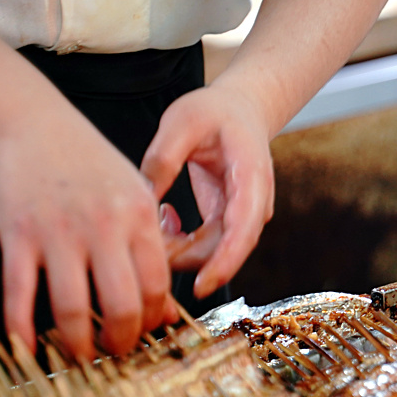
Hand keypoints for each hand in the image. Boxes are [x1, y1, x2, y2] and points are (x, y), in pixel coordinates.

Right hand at [0, 116, 172, 358]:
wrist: (30, 124)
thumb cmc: (87, 162)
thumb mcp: (133, 193)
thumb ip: (149, 246)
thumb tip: (165, 307)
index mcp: (139, 217)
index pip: (157, 285)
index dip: (153, 319)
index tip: (145, 333)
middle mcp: (104, 227)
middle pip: (123, 305)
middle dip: (122, 341)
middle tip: (115, 352)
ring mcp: (59, 233)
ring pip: (73, 309)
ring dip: (77, 344)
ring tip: (78, 355)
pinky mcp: (18, 235)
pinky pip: (20, 295)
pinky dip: (22, 330)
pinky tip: (27, 349)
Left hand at [141, 82, 274, 298]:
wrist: (241, 111)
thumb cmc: (215, 112)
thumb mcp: (183, 120)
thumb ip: (164, 156)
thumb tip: (142, 198)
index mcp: (252, 177)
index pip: (243, 230)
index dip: (224, 262)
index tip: (200, 286)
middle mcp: (254, 204)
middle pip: (225, 250)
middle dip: (185, 258)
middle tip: (146, 241)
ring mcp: (243, 216)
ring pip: (212, 253)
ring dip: (178, 250)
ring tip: (155, 218)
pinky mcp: (228, 221)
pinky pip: (204, 246)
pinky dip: (181, 242)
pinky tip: (166, 216)